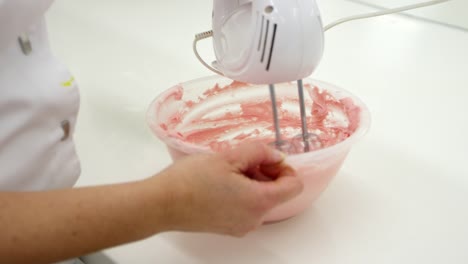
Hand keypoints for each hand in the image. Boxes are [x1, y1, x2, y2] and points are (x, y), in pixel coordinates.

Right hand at [153, 143, 303, 236]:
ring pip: (260, 200)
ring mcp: (241, 226)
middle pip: (276, 193)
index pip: (294, 186)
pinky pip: (247, 208)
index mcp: (259, 202)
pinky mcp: (229, 227)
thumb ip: (259, 152)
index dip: (284, 168)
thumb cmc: (190, 181)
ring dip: (252, 182)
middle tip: (240, 161)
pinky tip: (220, 184)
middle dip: (264, 173)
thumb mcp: (228, 156)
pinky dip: (241, 194)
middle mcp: (254, 219)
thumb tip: (276, 155)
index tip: (266, 159)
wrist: (161, 204)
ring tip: (226, 172)